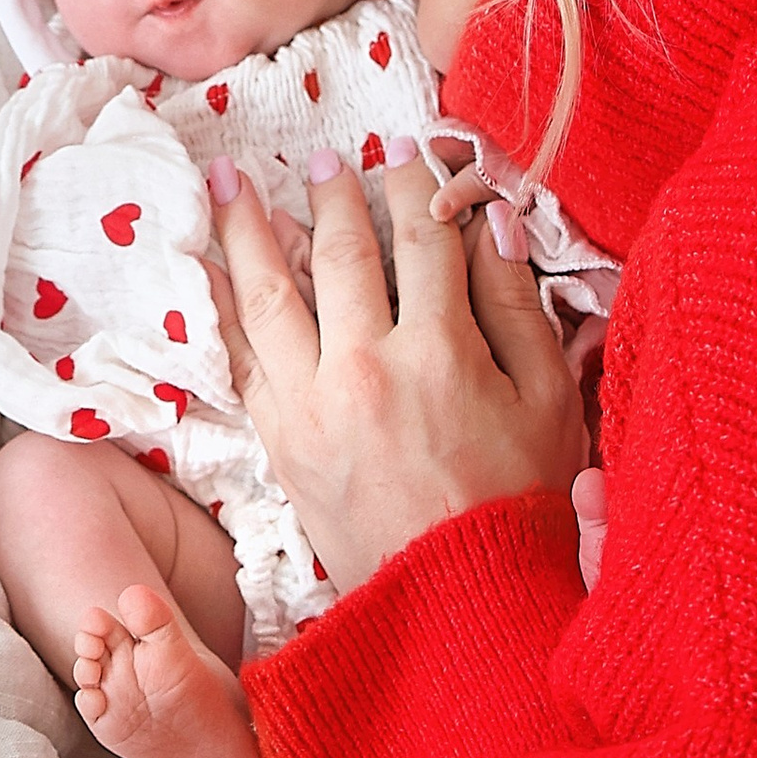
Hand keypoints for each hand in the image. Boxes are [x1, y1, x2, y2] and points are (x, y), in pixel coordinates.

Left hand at [207, 140, 586, 593]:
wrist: (456, 605)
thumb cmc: (517, 506)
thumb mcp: (548, 404)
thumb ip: (518, 307)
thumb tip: (493, 223)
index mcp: (440, 351)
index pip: (425, 241)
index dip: (418, 187)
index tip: (407, 152)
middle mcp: (364, 366)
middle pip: (343, 255)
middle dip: (335, 196)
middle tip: (322, 158)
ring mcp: (311, 403)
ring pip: (271, 295)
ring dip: (249, 231)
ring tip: (230, 184)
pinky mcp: (281, 440)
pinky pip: (241, 356)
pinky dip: (222, 307)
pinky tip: (209, 271)